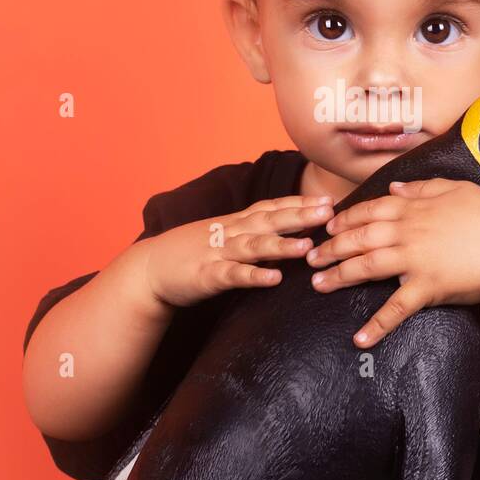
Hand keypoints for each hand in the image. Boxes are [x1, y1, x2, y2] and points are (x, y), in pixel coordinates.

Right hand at [144, 195, 333, 309]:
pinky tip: (274, 279)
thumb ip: (253, 233)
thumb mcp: (224, 236)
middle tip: (329, 212)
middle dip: (300, 215)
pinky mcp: (207, 275)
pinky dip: (254, 276)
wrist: (150, 268)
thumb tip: (289, 232)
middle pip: (269, 220)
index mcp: (236, 223)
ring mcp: (219, 253)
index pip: (272, 207)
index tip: (328, 200)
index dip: (300, 202)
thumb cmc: (191, 252)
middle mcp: (231, 233)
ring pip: (255, 246)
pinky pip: (234, 276)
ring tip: (307, 246)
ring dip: (282, 245)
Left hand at [306, 178, 479, 347]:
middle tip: (310, 258)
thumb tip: (394, 189)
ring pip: (367, 267)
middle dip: (330, 248)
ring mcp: (414, 261)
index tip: (327, 227)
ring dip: (339, 277)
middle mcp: (407, 233)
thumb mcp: (457, 189)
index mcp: (413, 209)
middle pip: (359, 238)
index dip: (345, 219)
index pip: (369, 211)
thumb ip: (422, 188)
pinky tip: (359, 339)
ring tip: (318, 285)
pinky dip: (377, 325)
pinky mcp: (426, 288)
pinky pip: (396, 309)